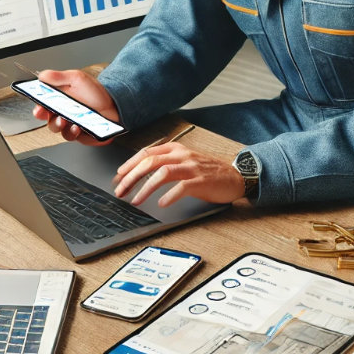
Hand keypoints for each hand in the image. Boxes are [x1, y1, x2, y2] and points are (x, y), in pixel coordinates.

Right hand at [33, 68, 118, 145]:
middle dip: (50, 120)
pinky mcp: (81, 135)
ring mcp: (72, 126)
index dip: (38, 109)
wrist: (115, 103)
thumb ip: (59, 77)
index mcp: (59, 102)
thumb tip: (43, 76)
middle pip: (49, 121)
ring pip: (60, 131)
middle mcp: (63, 115)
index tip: (39, 108)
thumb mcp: (77, 78)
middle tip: (53, 115)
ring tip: (66, 120)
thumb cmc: (95, 92)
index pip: (42, 108)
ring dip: (61, 126)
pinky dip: (74, 133)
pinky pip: (74, 138)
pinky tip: (77, 127)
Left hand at [113, 142, 245, 206]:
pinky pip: (181, 187)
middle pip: (150, 162)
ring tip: (136, 200)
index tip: (119, 176)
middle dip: (132, 177)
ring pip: (162, 173)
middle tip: (121, 190)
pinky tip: (161, 203)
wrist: (235, 176)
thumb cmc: (208, 171)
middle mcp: (182, 155)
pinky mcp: (201, 181)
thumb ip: (166, 164)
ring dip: (145, 187)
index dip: (130, 164)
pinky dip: (169, 196)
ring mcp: (192, 167)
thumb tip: (141, 174)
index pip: (147, 153)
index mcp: (176, 149)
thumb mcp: (185, 161)